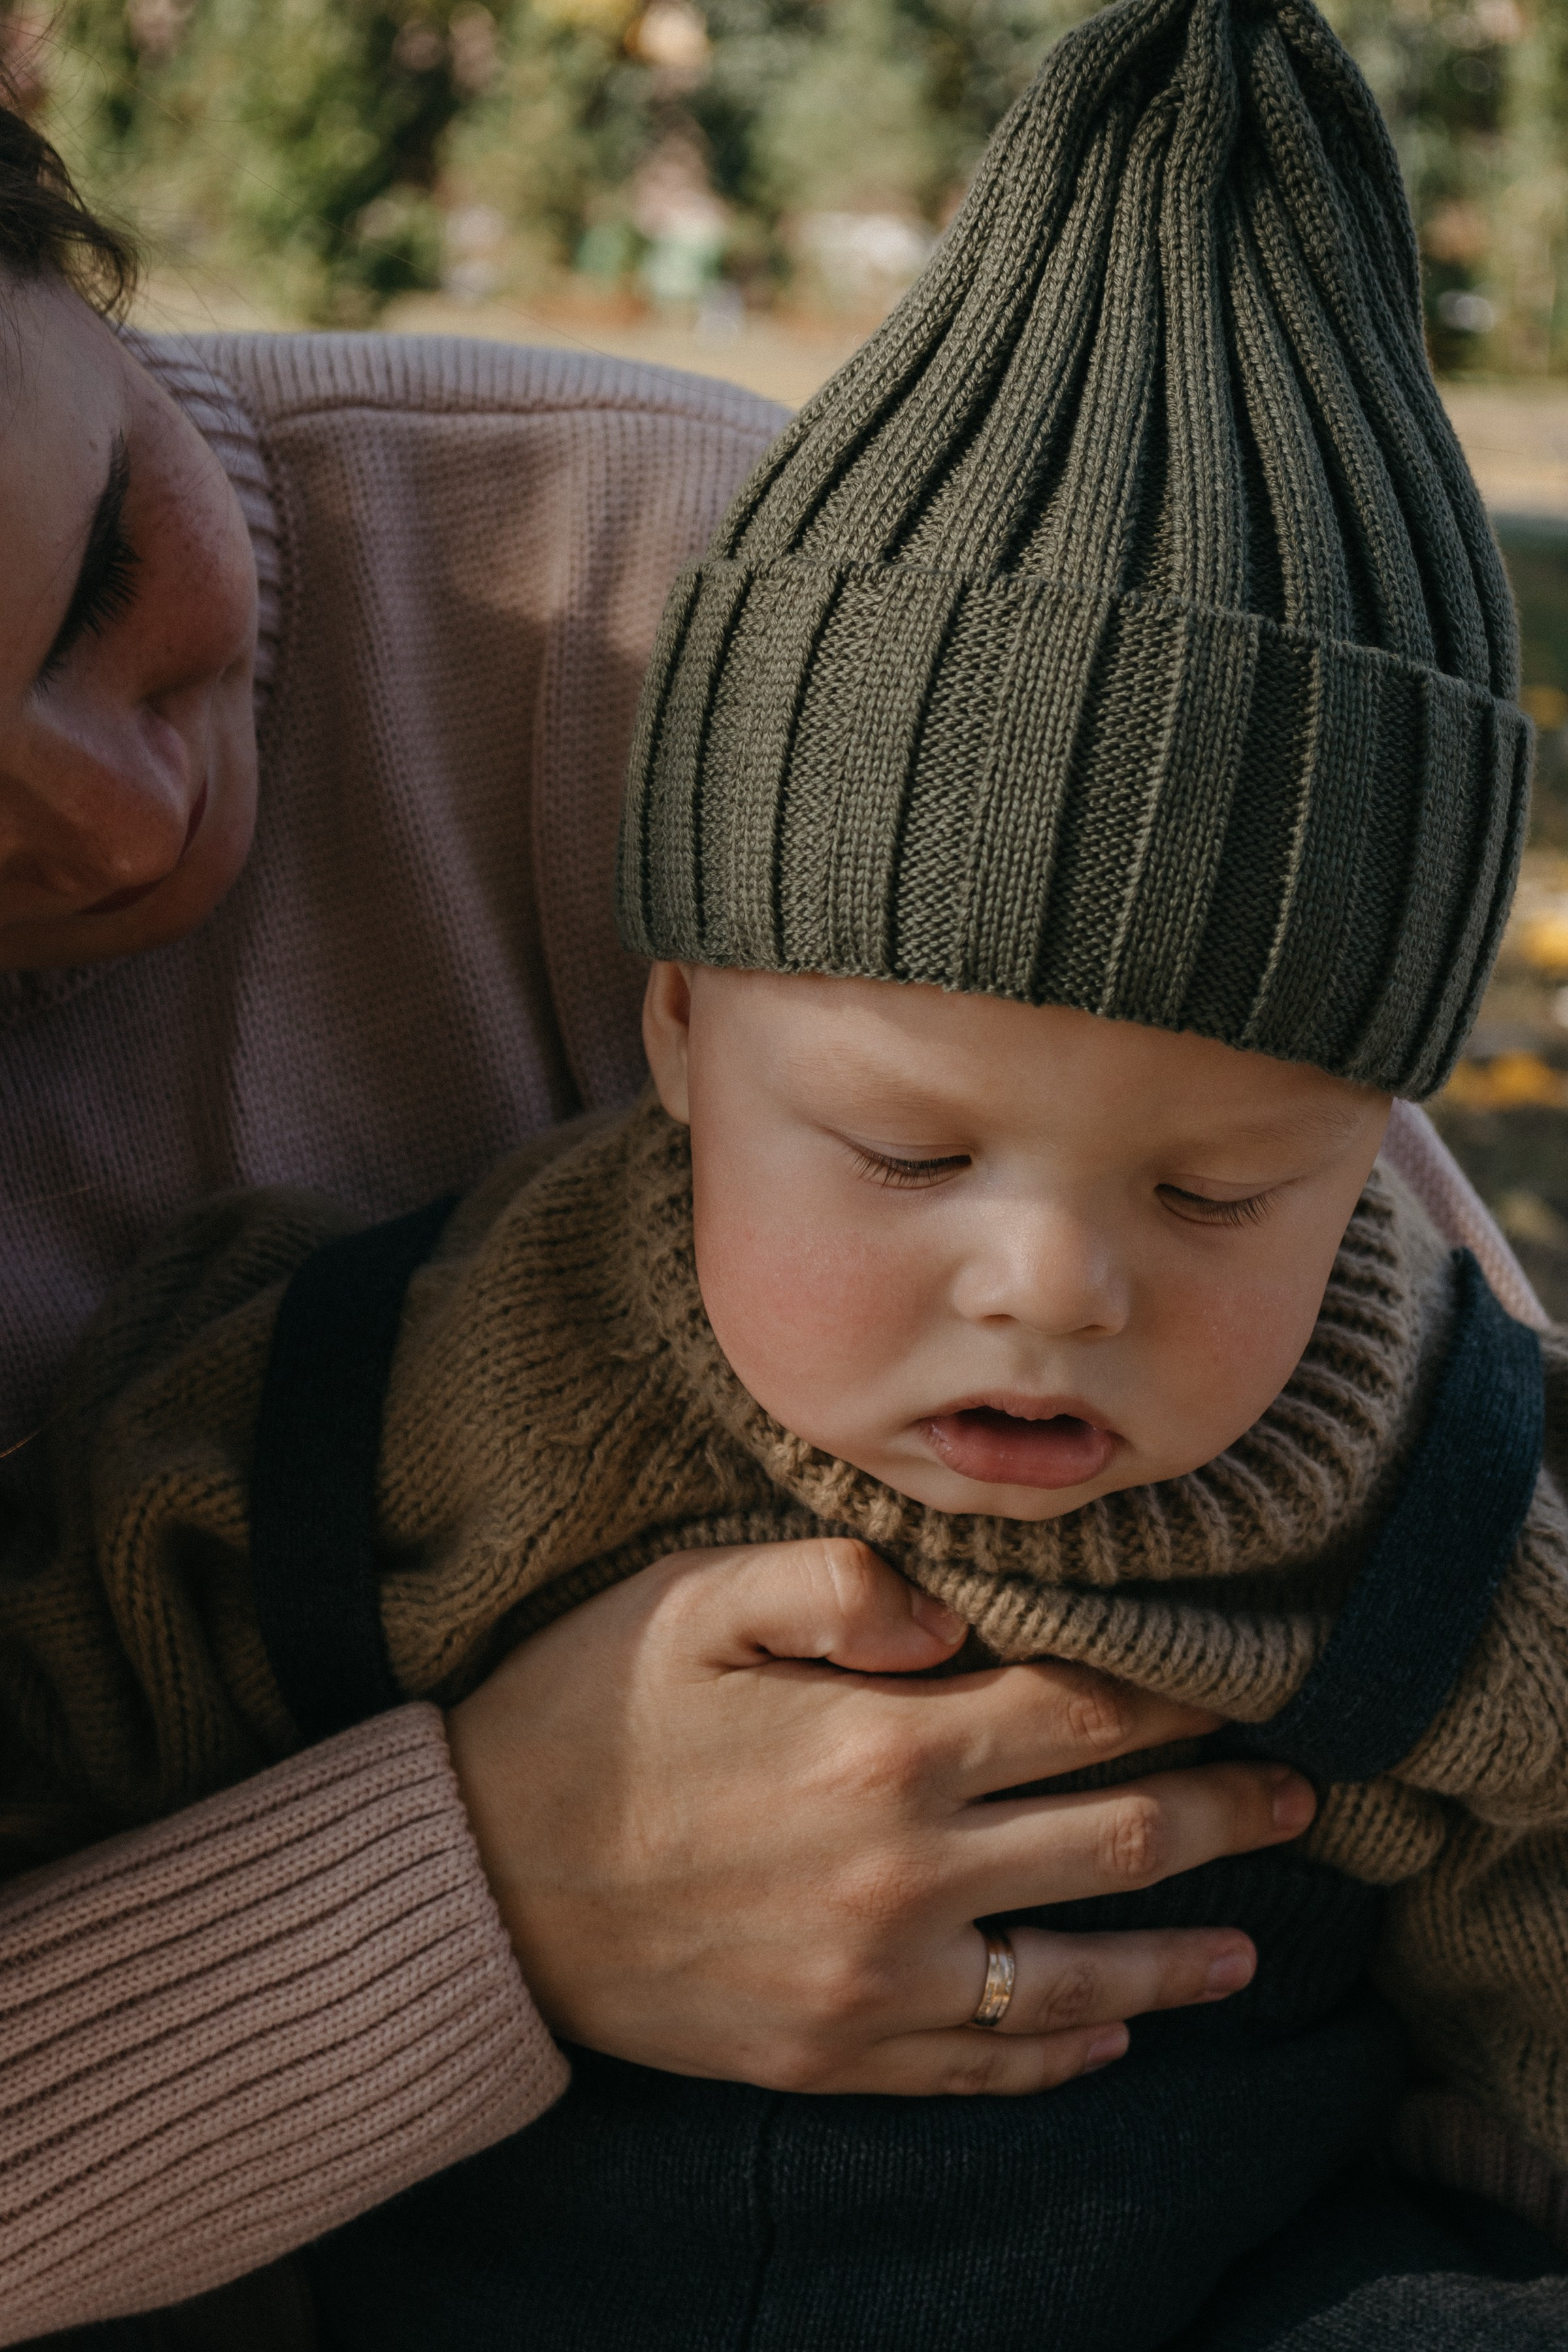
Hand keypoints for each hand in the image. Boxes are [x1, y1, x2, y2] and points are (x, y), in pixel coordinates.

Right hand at [445, 1538, 1313, 2096]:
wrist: (472, 1885)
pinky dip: (1061, 2052)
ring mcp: (874, 1983)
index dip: (1177, 1693)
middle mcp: (905, 1875)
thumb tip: (958, 1608)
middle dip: (1221, 1815)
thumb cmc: (584, 1714)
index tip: (1241, 1679)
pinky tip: (1107, 2038)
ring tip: (1250, 1946)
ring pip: (1073, 1974)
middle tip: (1298, 1801)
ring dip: (1177, 1957)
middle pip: (1113, 1840)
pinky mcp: (831, 2054)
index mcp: (883, 1747)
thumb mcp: (694, 1600)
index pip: (1082, 1711)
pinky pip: (983, 2066)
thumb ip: (840, 1581)